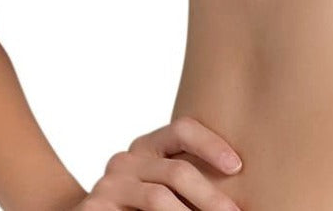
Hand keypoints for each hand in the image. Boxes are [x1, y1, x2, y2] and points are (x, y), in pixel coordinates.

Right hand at [73, 114, 242, 209]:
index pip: (183, 129)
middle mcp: (126, 159)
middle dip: (211, 196)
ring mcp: (108, 185)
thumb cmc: (138, 207)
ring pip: (158, 198)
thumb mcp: (163, 185)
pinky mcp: (94, 209)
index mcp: (148, 146)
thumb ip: (185, 178)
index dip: (211, 144)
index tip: (237, 166)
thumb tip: (238, 178)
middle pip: (178, 170)